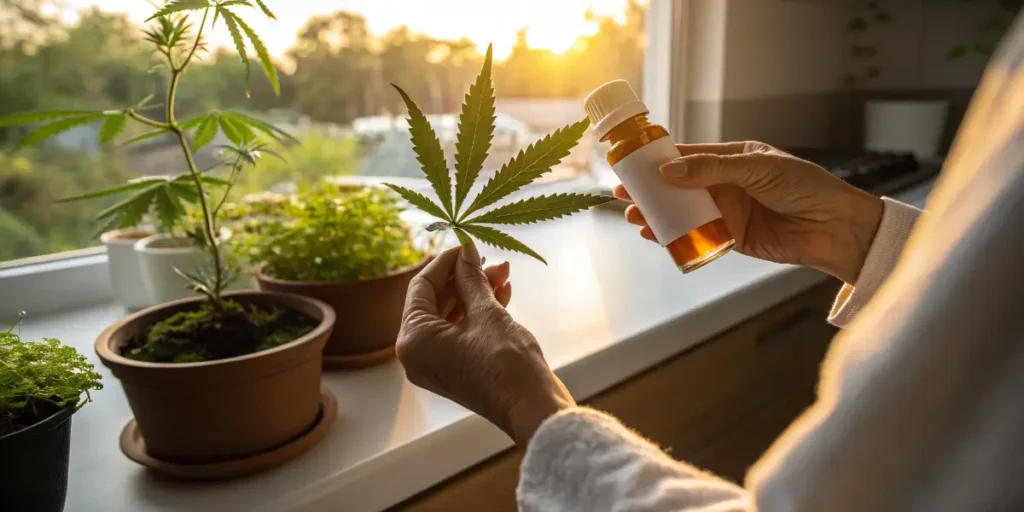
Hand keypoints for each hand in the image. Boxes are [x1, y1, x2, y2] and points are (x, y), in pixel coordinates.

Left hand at [396, 243, 574, 445]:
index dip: (446, 262)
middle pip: (436, 301)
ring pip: (451, 315)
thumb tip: (466, 253)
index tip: (468, 244)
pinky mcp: (456, 368)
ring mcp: (436, 363)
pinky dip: (478, 312)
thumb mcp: (487, 313)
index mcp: (413, 340)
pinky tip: (502, 293)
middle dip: (465, 277)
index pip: (421, 287)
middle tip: (491, 259)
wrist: (532, 408)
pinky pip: (460, 331)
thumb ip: (471, 280)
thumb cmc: (507, 364)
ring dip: (476, 292)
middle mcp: (417, 354)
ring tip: (503, 273)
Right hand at [615, 141, 883, 283]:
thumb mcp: (758, 169)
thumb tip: (669, 170)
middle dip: (651, 190)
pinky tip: (655, 236)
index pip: (689, 155)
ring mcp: (728, 211)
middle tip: (623, 194)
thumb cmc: (805, 188)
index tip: (633, 163)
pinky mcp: (731, 238)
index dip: (660, 159)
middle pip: (679, 186)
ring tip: (633, 217)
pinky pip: (696, 235)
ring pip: (683, 212)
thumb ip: (712, 170)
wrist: (836, 228)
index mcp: (734, 158)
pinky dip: (674, 237)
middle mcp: (727, 184)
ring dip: (657, 214)